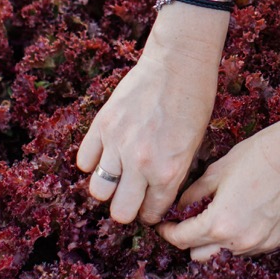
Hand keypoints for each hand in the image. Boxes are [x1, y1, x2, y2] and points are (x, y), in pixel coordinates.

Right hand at [76, 13, 224, 226]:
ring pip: (98, 190)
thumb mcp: (194, 145)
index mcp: (169, 172)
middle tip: (131, 195)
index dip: (150, 212)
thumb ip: (173, 174)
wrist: (178, 65)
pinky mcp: (102, 125)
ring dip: (107, 187)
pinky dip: (93, 161)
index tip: (148, 206)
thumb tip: (156, 196)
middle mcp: (141, 164)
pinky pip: (85, 160)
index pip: (150, 213)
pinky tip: (106, 153)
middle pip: (120, 211)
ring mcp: (118, 144)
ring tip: (117, 175)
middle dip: (126, 207)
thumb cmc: (194, 103)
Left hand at [158, 110, 279, 260]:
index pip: (181, 239)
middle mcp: (238, 241)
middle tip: (190, 221)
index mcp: (218, 223)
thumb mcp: (218, 170)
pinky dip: (242, 237)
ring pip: (226, 254)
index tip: (164, 224)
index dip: (168, 232)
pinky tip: (246, 214)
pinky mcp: (279, 240)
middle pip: (199, 256)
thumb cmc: (259, 155)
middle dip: (190, 240)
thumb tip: (181, 207)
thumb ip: (195, 193)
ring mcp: (261, 244)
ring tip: (221, 215)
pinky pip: (250, 247)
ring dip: (218, 241)